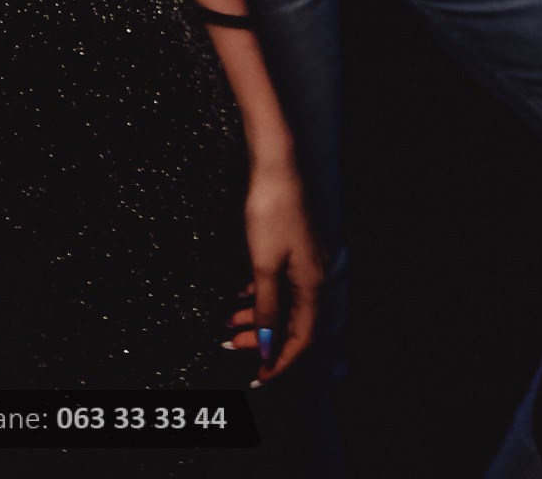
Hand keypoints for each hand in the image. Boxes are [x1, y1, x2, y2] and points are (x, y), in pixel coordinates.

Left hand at [223, 163, 322, 383]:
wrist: (275, 165)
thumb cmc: (271, 211)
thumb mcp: (264, 264)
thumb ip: (267, 307)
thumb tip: (267, 342)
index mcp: (312, 284)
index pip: (301, 338)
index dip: (281, 360)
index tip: (259, 376)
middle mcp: (314, 275)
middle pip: (290, 321)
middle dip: (262, 338)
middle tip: (232, 346)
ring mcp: (305, 260)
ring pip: (282, 300)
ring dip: (257, 315)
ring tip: (227, 322)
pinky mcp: (293, 246)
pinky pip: (279, 281)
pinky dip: (260, 292)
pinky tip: (240, 295)